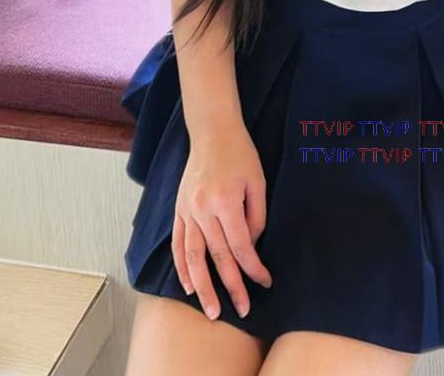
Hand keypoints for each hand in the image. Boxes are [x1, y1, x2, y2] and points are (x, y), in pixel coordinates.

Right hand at [171, 121, 272, 320]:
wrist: (212, 132)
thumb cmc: (240, 154)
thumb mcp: (258, 182)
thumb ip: (256, 217)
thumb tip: (251, 247)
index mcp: (226, 202)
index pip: (241, 246)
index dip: (254, 268)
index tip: (265, 282)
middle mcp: (204, 210)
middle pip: (218, 257)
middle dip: (231, 287)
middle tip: (243, 309)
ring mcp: (188, 211)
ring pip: (193, 258)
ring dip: (203, 287)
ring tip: (211, 310)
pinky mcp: (179, 209)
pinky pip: (179, 244)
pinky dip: (182, 267)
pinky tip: (188, 285)